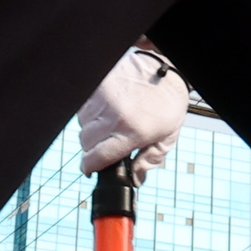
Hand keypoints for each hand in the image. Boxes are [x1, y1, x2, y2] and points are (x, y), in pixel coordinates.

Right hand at [77, 46, 189, 175]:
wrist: (167, 70)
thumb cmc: (168, 103)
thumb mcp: (166, 137)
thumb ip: (148, 161)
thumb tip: (135, 180)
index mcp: (133, 132)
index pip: (96, 158)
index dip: (91, 167)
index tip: (91, 169)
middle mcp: (115, 116)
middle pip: (85, 143)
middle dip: (94, 148)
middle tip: (109, 142)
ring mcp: (104, 98)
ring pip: (82, 124)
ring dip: (92, 128)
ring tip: (111, 122)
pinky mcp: (98, 84)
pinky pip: (83, 106)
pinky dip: (91, 112)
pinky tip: (107, 109)